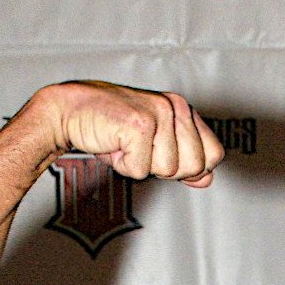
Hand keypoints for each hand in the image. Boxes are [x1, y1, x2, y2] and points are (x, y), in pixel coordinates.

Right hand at [37, 80, 224, 188]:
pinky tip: (114, 143)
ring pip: (168, 170)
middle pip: (194, 167)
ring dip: (141, 166)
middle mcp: (175, 107)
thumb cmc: (111, 128)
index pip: (214, 155)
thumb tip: (208, 178)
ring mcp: (159, 114)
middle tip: (141, 149)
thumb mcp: (154, 145)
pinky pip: (141, 171)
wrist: (70, 112)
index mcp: (183, 109)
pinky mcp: (139, 125)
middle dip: (166, 169)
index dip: (192, 169)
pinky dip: (123, 165)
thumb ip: (184, 160)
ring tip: (125, 144)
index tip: (162, 155)